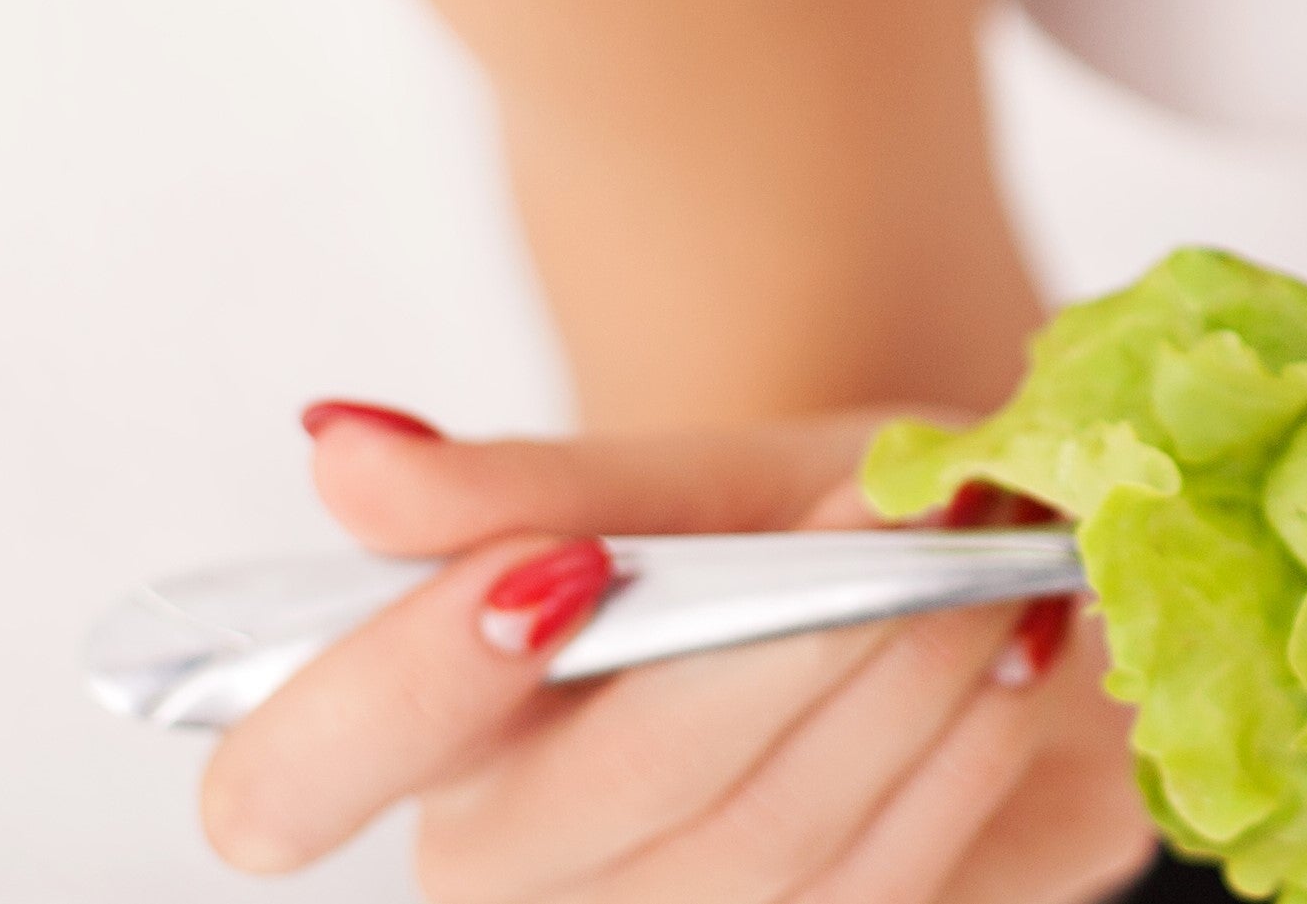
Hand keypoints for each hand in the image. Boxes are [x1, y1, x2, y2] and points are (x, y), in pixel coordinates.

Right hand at [199, 408, 1150, 900]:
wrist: (965, 591)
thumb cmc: (793, 540)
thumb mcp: (682, 483)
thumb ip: (519, 484)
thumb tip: (339, 446)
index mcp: (426, 747)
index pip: (293, 779)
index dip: (408, 688)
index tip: (561, 568)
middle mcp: (509, 875)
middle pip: (629, 790)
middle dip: (797, 635)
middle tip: (910, 498)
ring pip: (780, 850)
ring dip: (911, 682)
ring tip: (990, 562)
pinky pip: (892, 892)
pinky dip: (969, 751)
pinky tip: (1013, 654)